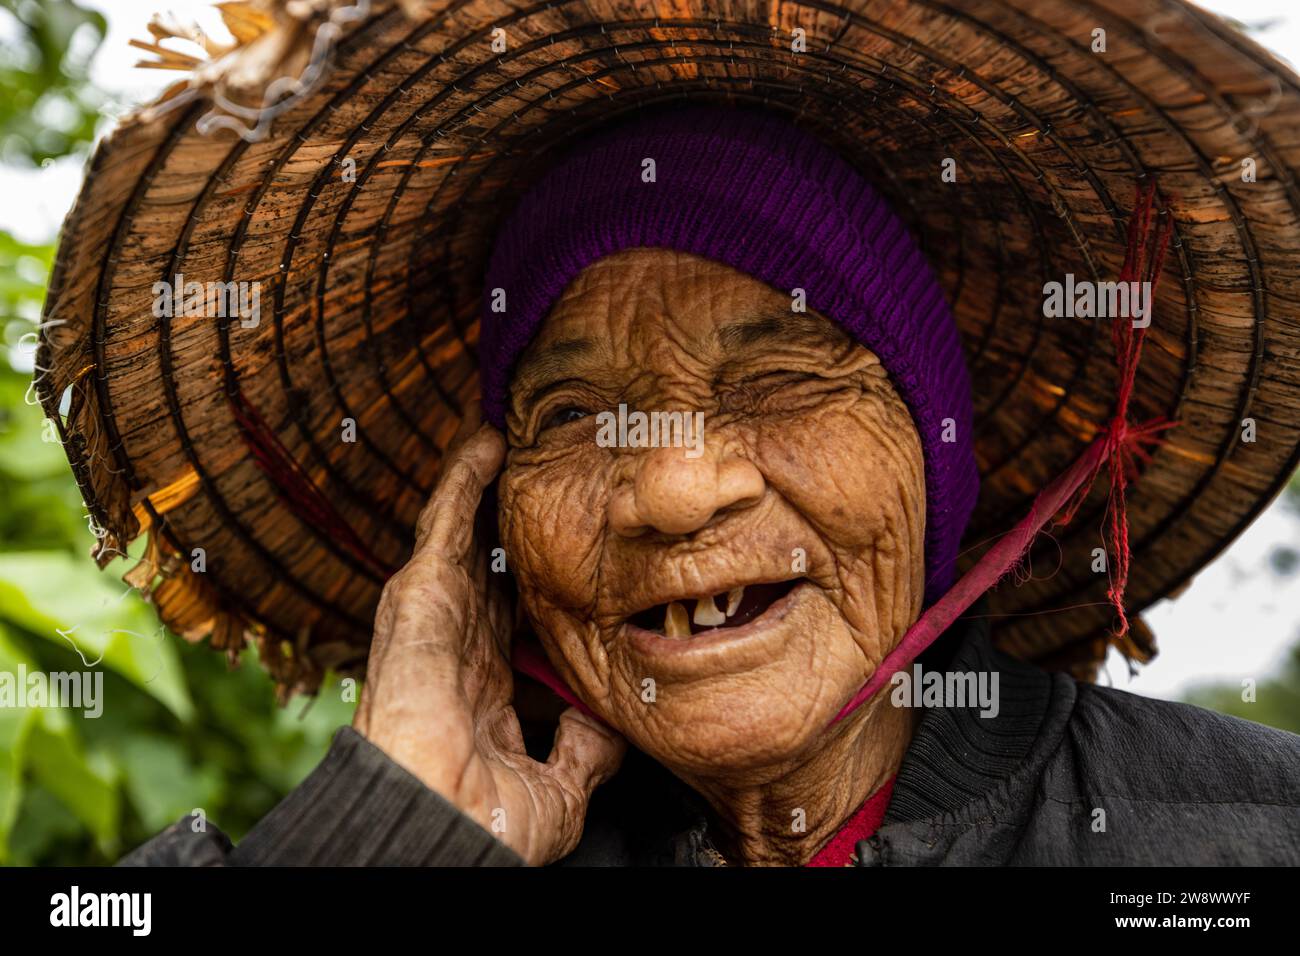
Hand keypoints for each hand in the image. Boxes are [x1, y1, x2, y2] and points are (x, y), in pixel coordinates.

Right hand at [353, 400, 626, 864]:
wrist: (443, 824)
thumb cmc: (483, 822)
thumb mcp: (557, 788)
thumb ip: (584, 751)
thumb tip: (608, 725)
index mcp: (485, 690)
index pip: (512, 622)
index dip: (536, 587)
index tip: (569, 557)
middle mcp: (457, 647)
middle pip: (488, 568)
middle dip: (512, 527)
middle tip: (547, 481)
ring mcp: (434, 617)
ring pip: (463, 535)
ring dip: (487, 490)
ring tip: (514, 446)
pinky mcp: (419, 594)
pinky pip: (444, 522)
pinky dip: (463, 479)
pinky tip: (486, 443)